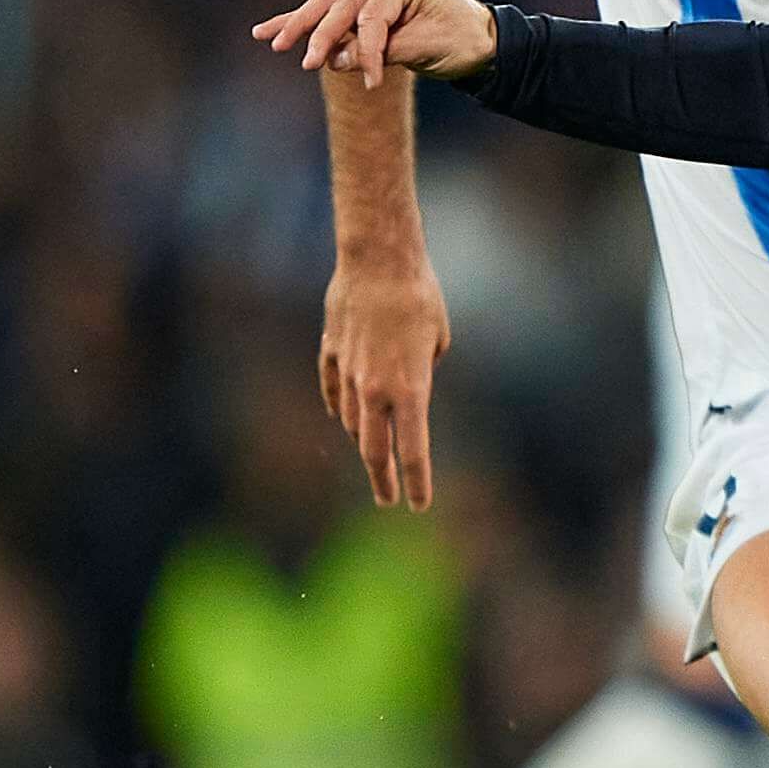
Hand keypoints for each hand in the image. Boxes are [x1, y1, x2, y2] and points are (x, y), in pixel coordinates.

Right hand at [255, 0, 498, 87]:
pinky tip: (269, 30)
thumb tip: (333, 59)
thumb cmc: (461, 39)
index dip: (368, 51)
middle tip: (303, 61)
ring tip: (267, 38)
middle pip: (338, 4)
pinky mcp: (365, 2)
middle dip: (317, 34)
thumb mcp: (425, 47)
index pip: (372, 16)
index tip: (372, 82)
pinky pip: (330, 12)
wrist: (481, 39)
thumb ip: (378, 50)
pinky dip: (303, 23)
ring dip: (296, 23)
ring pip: (326, 5)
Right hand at [320, 253, 450, 509]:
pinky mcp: (329, 354)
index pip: (414, 451)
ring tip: (374, 455)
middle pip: (373, 450)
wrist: (377, 261)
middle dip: (382, 479)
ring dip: (364, 440)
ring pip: (352, 422)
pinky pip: (332, 393)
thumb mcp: (439, 339)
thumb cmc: (419, 297)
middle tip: (388, 499)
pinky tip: (342, 419)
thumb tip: (406, 388)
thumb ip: (424, 373)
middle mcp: (376, 390)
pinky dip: (338, 409)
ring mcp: (348, 374)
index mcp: (411, 390)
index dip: (416, 482)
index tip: (417, 506)